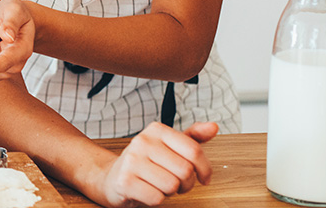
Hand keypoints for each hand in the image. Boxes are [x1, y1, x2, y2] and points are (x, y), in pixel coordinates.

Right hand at [94, 121, 217, 206]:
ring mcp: (132, 160)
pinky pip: (156, 198)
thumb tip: (213, 127)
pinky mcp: (125, 181)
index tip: (204, 177)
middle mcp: (142, 141)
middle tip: (176, 183)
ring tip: (159, 185)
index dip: (205, 169)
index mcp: (156, 130)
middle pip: (185, 171)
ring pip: (172, 186)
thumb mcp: (169, 147)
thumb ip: (192, 138)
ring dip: (169, 192)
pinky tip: (147, 191)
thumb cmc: (145, 163)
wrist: (112, 178)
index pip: (194, 150)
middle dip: (186, 183)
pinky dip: (156, 199)